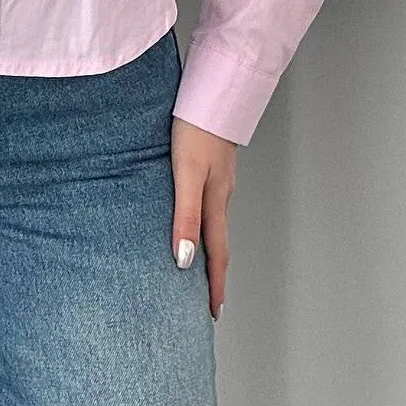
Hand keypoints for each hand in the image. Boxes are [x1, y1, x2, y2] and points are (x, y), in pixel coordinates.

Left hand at [170, 115, 237, 319]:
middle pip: (219, 243)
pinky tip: (193, 217)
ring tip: (199, 266)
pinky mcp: (212, 163)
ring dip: (210, 248)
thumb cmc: (196, 129)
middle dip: (214, 274)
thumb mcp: (187, 175)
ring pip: (215, 222)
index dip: (214, 285)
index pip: (217, 254)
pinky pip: (209, 202)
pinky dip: (204, 221)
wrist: (212, 92)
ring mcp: (219, 179)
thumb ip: (185, 216)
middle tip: (208, 301)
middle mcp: (220, 194)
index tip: (212, 313)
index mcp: (216, 202)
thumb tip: (185, 260)